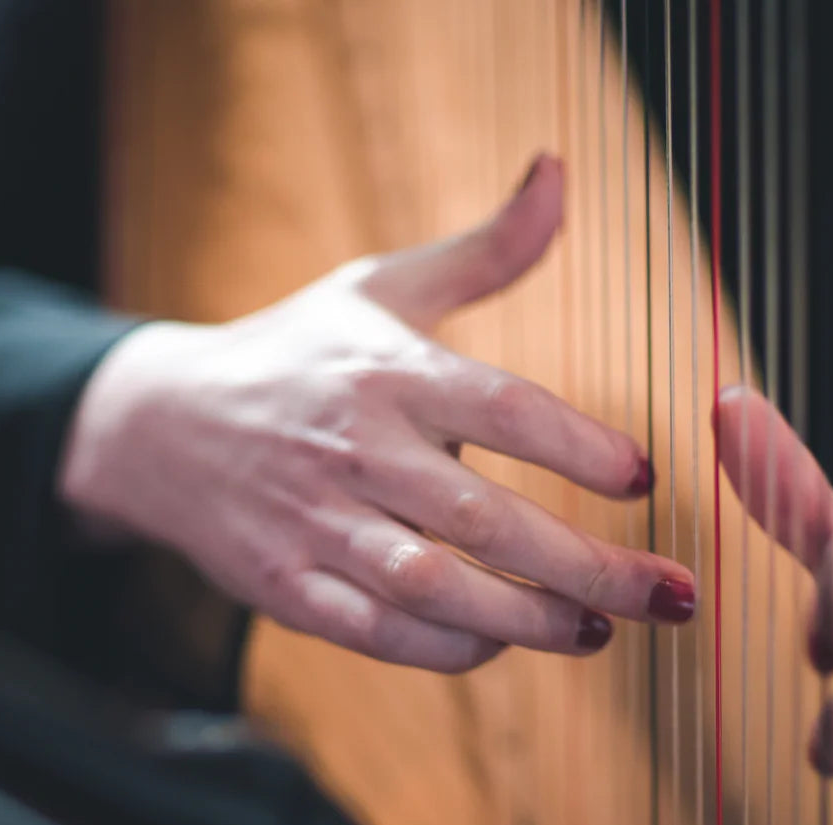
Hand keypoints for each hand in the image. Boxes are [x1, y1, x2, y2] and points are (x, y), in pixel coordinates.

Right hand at [58, 155, 695, 674]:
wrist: (162, 426)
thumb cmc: (298, 353)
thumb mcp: (380, 288)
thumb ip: (484, 250)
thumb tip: (560, 168)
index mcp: (387, 370)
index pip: (504, 408)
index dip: (583, 447)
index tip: (645, 478)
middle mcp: (355, 448)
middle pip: (485, 517)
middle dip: (589, 565)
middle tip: (669, 593)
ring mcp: (315, 523)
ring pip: (434, 587)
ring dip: (529, 620)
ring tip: (601, 631)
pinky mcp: (286, 587)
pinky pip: (378, 633)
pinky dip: (448, 647)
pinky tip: (503, 641)